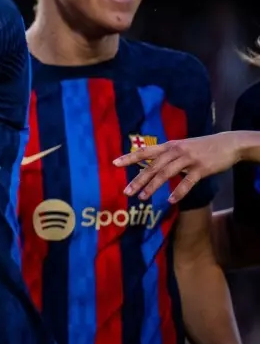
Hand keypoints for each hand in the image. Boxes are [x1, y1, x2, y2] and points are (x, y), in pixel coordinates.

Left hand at [114, 132, 243, 202]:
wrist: (228, 144)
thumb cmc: (202, 147)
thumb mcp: (181, 146)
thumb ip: (166, 155)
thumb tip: (148, 165)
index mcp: (169, 146)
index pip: (145, 151)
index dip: (130, 157)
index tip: (114, 163)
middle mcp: (176, 151)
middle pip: (153, 166)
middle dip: (138, 180)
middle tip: (126, 192)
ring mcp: (188, 159)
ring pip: (166, 174)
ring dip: (153, 186)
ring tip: (142, 197)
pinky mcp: (201, 168)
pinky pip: (188, 182)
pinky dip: (179, 191)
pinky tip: (171, 200)